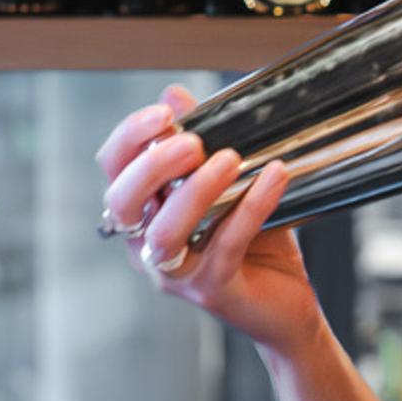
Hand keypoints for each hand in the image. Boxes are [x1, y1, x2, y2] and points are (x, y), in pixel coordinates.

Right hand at [97, 87, 329, 366]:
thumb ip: (201, 144)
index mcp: (142, 215)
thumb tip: (173, 94)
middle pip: (123, 202)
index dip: (129, 138)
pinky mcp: (212, 290)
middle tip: (195, 142)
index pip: (114, 170)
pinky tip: (275, 177)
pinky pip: (224, 246)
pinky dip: (250, 207)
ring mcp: (175, 274)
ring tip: (234, 159)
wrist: (287, 306)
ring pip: (165, 233)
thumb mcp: (228, 185)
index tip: (164, 113)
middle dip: (153, 166)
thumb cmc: (254, 242)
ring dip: (197, 190)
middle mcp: (146, 246)